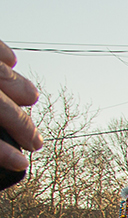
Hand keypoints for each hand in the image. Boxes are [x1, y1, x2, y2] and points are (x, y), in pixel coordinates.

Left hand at [0, 41, 42, 175]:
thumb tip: (6, 155)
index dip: (3, 153)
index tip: (20, 163)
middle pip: (1, 108)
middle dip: (22, 125)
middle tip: (35, 141)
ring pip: (2, 76)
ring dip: (21, 89)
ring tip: (32, 98)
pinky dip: (4, 54)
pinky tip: (10, 62)